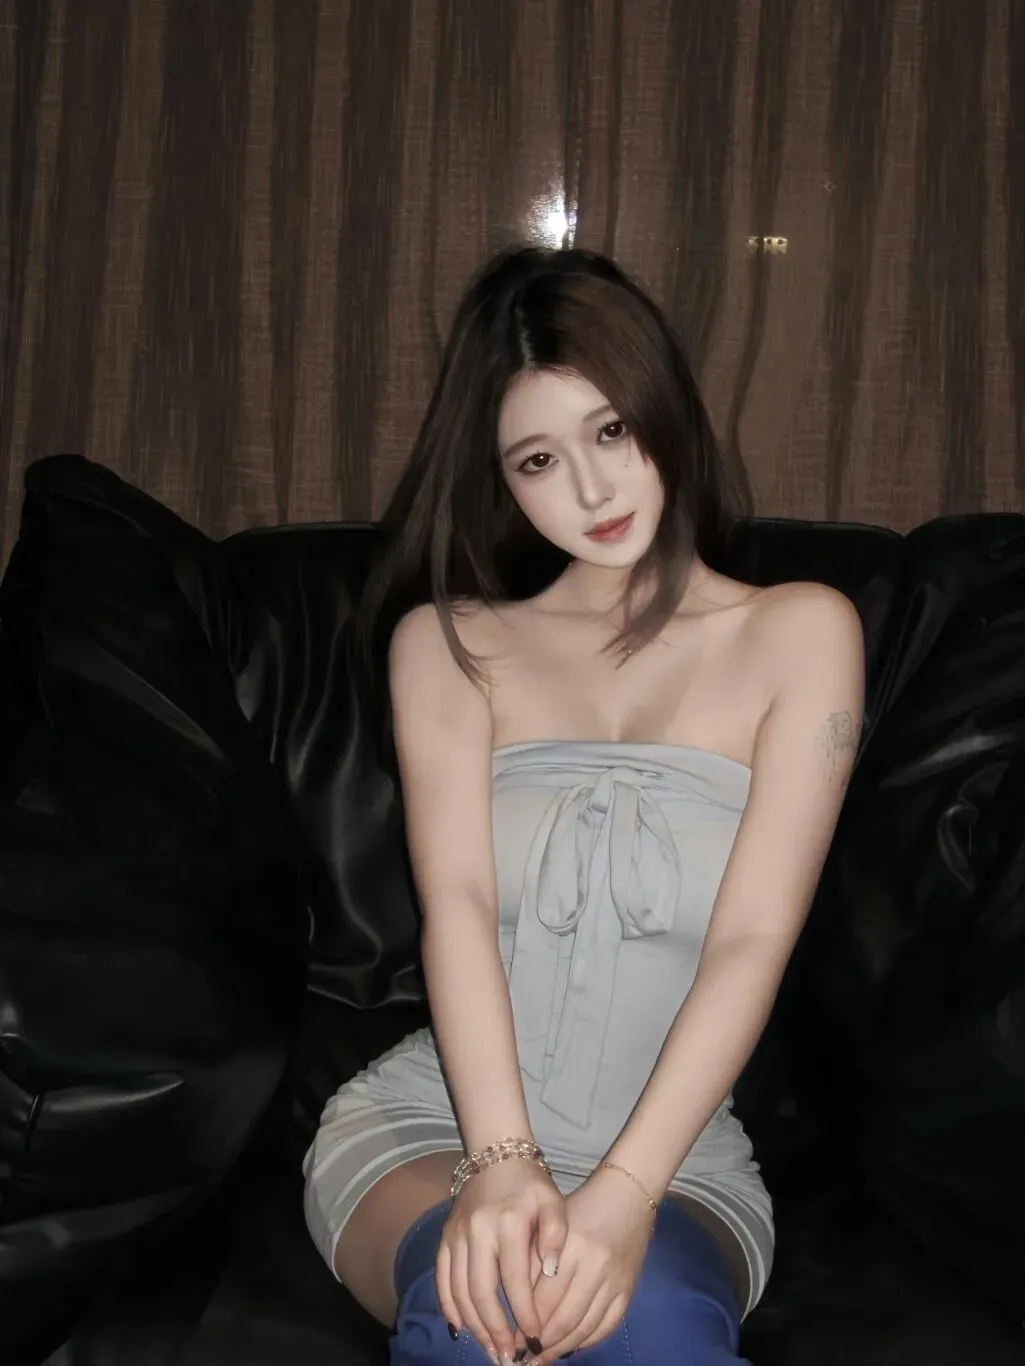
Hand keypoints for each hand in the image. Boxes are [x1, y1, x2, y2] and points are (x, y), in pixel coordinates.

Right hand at [436, 1158, 566, 1363]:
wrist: (496, 1154)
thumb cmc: (531, 1184)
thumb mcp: (553, 1201)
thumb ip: (556, 1234)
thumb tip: (552, 1272)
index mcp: (507, 1223)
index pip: (514, 1279)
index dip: (524, 1312)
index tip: (535, 1338)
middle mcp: (477, 1231)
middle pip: (480, 1291)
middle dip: (494, 1329)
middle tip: (509, 1357)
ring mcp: (456, 1235)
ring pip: (458, 1290)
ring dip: (473, 1325)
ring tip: (491, 1350)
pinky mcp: (445, 1238)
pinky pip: (441, 1279)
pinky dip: (449, 1307)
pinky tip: (461, 1330)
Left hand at [532, 1166, 653, 1360]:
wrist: (628, 1194)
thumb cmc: (581, 1205)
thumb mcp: (552, 1223)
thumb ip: (534, 1258)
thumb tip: (517, 1305)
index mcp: (572, 1246)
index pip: (544, 1297)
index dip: (526, 1323)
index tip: (511, 1338)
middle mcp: (595, 1266)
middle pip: (564, 1318)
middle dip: (541, 1343)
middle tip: (523, 1357)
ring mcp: (615, 1280)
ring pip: (585, 1327)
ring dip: (561, 1348)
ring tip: (542, 1358)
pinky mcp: (628, 1289)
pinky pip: (606, 1326)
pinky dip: (587, 1341)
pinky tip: (570, 1346)